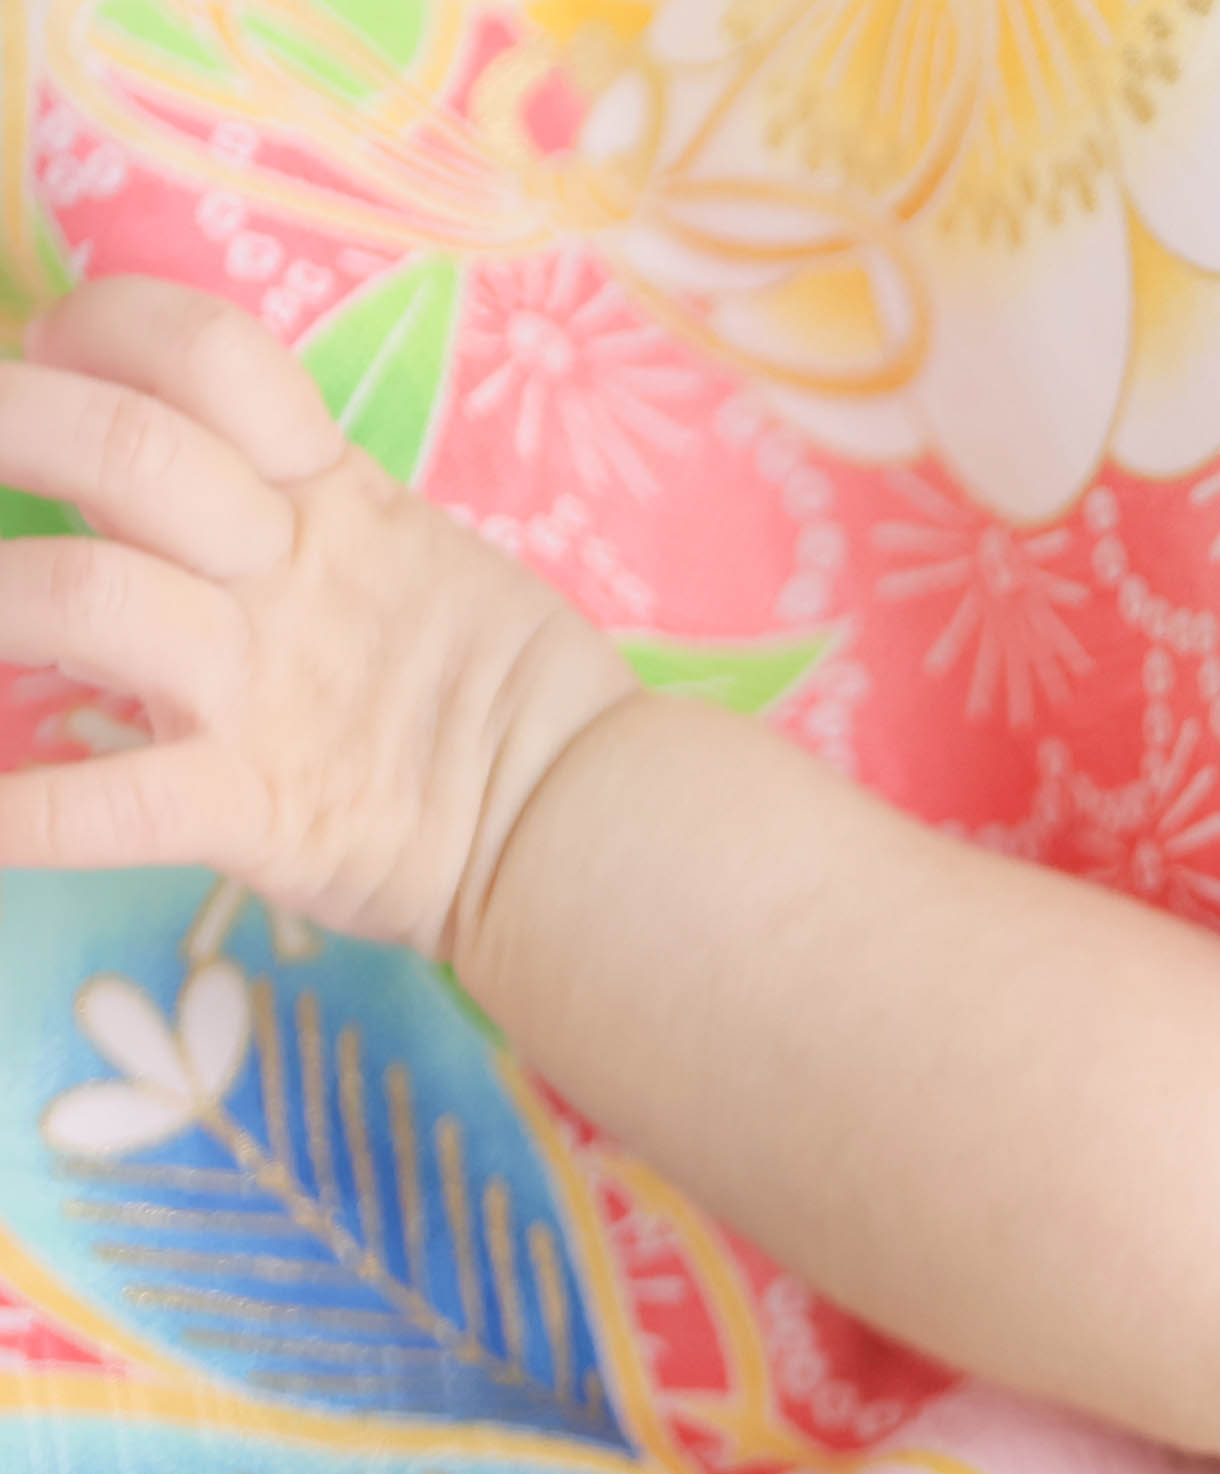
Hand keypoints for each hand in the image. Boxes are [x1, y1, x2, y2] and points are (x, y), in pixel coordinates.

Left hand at [0, 274, 641, 955]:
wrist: (590, 828)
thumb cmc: (494, 695)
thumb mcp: (410, 556)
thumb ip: (303, 506)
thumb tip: (164, 450)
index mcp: (329, 500)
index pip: (212, 356)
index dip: (112, 325)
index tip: (53, 341)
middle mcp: (285, 575)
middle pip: (127, 449)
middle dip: (13, 419)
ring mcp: (268, 692)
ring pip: (91, 599)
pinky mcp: (267, 809)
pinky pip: (121, 807)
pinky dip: (23, 815)